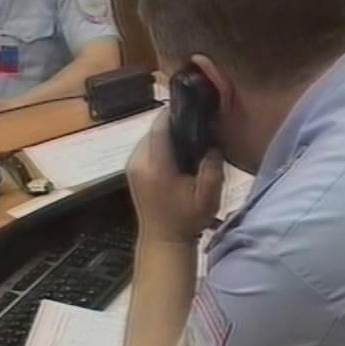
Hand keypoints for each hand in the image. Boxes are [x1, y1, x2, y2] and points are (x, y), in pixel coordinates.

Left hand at [127, 110, 223, 243]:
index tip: (189, 105)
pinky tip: (174, 151)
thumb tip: (212, 144)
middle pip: (153, 130)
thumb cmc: (187, 220)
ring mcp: (132, 166)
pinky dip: (158, 144)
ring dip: (165, 134)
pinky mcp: (131, 170)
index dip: (172, 113)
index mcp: (156, 169)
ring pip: (148, 137)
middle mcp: (139, 163)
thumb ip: (212, 169)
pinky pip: (145, 146)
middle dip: (172, 124)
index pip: (159, 129)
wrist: (163, 240)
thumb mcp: (207, 198)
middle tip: (193, 123)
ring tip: (185, 136)